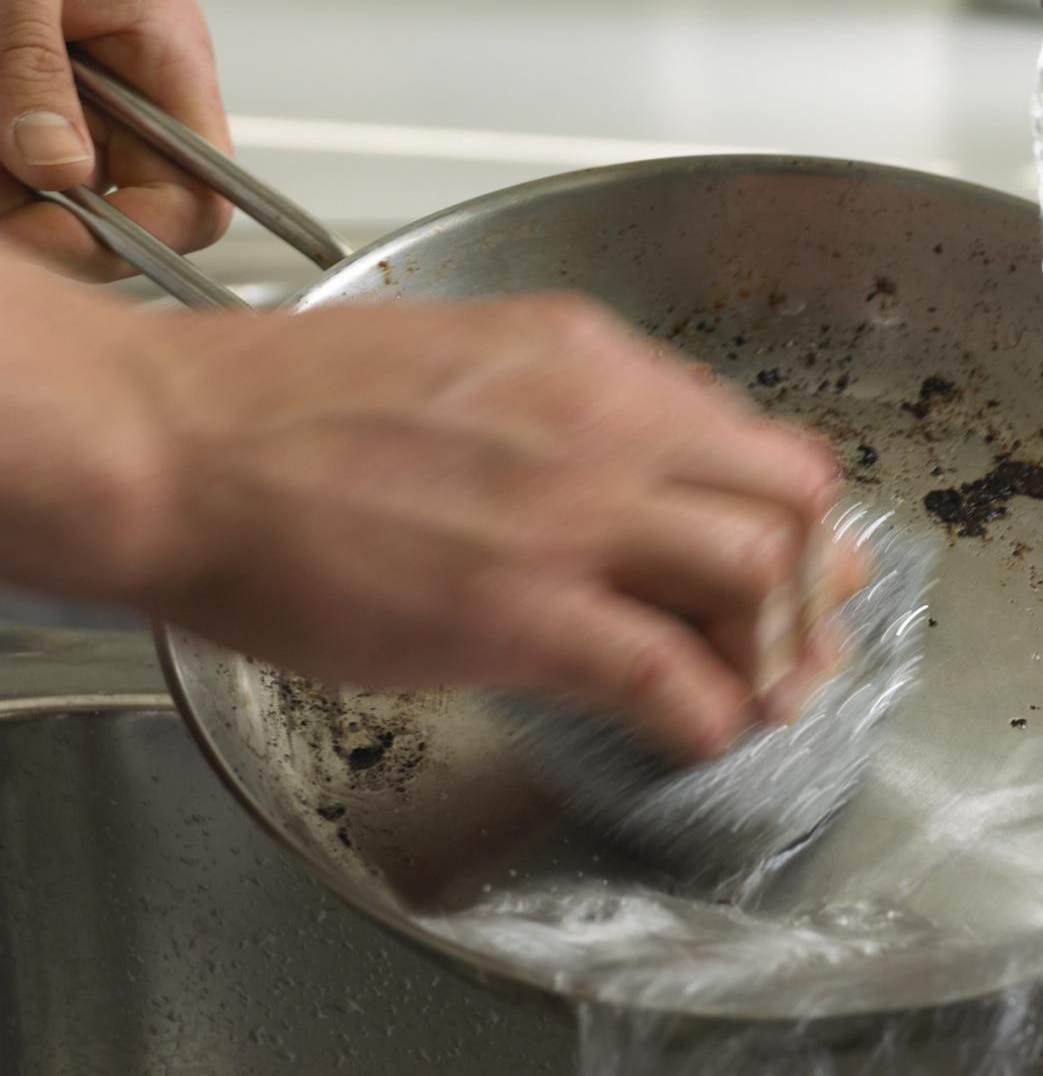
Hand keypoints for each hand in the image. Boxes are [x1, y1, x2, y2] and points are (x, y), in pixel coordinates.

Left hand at [0, 0, 230, 276]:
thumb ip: (32, 66)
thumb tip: (57, 170)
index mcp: (167, 54)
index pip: (201, 192)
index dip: (143, 233)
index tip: (60, 235)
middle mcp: (131, 89)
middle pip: (122, 209)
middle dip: (51, 222)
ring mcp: (75, 97)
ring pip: (53, 192)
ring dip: (6, 192)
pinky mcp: (21, 94)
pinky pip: (11, 158)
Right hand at [0, 262, 857, 761]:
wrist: (180, 444)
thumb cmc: (288, 405)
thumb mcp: (466, 358)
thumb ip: (567, 404)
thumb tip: (636, 453)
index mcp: (590, 358)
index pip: (748, 432)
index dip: (786, 504)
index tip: (792, 546)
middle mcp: (607, 423)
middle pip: (785, 498)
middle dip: (815, 573)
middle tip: (812, 625)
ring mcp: (572, 515)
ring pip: (756, 576)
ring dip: (781, 646)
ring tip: (775, 689)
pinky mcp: (524, 609)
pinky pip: (669, 673)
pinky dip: (709, 712)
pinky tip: (706, 731)